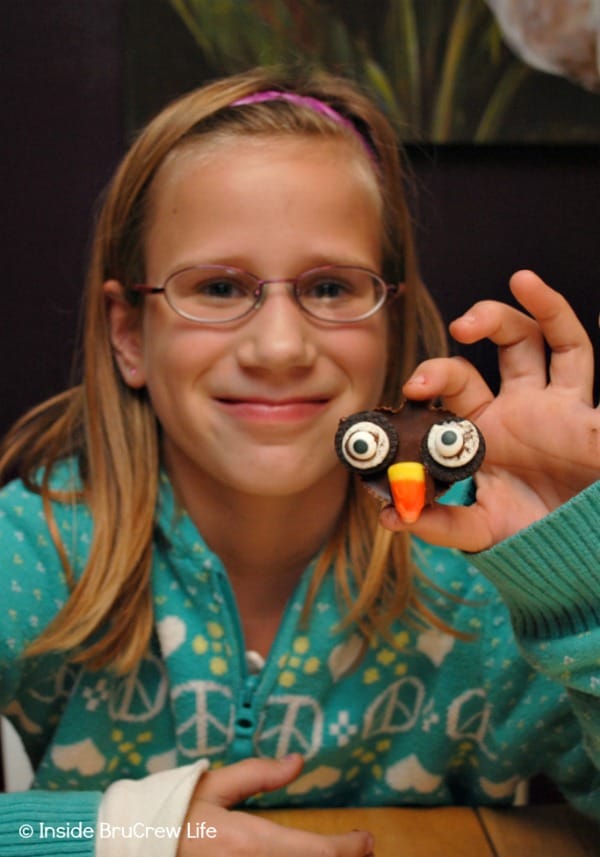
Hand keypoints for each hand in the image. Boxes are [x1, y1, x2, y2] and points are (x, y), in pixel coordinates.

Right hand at [177, 755, 373, 856]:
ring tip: (334, 855)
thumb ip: (258, 775)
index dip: (350, 848)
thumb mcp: (214, 786)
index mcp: (250, 843)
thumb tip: (298, 761)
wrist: (135, 845)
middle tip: (360, 850)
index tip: (366, 838)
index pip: (318, 853)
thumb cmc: (173, 815)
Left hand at [381, 270, 598, 550]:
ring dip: (524, 306)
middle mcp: (519, 407)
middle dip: (477, 327)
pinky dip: (558, 317)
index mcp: (486, 429)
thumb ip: (440, 523)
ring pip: (540, 338)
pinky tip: (535, 289)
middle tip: (458, 328)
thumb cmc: (532, 534)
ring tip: (517, 280)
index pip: (455, 387)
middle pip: (497, 349)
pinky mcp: (588, 414)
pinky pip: (577, 354)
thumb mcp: (482, 530)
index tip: (413, 387)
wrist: (579, 547)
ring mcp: (555, 404)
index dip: (433, 378)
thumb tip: (391, 515)